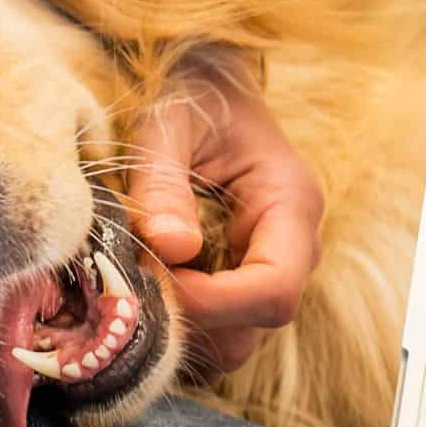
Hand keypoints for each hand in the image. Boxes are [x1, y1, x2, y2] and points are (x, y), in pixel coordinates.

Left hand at [127, 55, 323, 381]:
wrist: (204, 83)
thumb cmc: (189, 92)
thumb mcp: (167, 122)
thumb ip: (163, 182)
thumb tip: (170, 249)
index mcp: (291, 205)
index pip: (274, 291)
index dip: (213, 304)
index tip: (154, 281)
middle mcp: (293, 250)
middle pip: (254, 330)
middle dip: (189, 321)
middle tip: (132, 282)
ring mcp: (269, 272)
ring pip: (235, 343)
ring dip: (180, 330)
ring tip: (135, 284)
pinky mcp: (243, 285)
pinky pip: (218, 334)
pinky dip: (180, 328)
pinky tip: (145, 291)